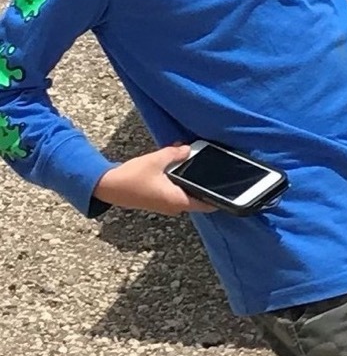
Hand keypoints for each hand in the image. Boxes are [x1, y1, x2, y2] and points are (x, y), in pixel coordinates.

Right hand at [94, 145, 217, 215]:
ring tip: (195, 165)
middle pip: (198, 197)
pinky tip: (178, 167)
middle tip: (215, 170)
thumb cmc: (130, 178)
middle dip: (205, 184)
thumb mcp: (156, 160)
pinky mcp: (158, 199)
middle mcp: (174, 206)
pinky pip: (176, 191)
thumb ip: (175, 154)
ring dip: (191, 181)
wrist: (106, 186)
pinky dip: (180, 181)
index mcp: (177, 201)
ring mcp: (165, 204)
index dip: (220, 198)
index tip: (231, 190)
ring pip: (187, 193)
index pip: (207, 204)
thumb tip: (188, 149)